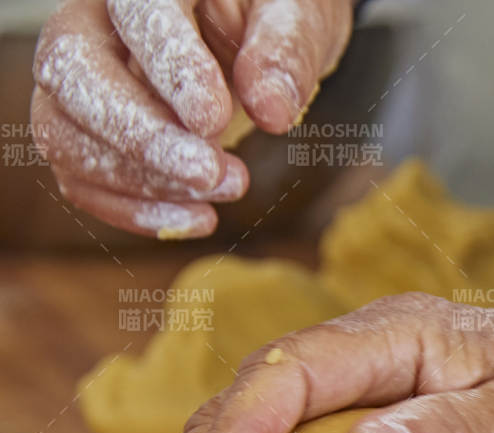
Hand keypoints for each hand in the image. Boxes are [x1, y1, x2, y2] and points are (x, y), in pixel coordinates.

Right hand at [31, 0, 354, 236]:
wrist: (254, 31)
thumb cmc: (270, 14)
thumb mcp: (298, 16)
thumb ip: (286, 50)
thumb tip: (272, 111)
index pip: (138, 14)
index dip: (172, 70)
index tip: (215, 121)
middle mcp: (93, 20)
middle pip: (72, 73)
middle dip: (142, 137)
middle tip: (212, 175)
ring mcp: (78, 77)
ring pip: (63, 130)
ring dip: (141, 181)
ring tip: (225, 190)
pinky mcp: (84, 128)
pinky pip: (78, 173)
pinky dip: (132, 209)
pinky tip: (197, 218)